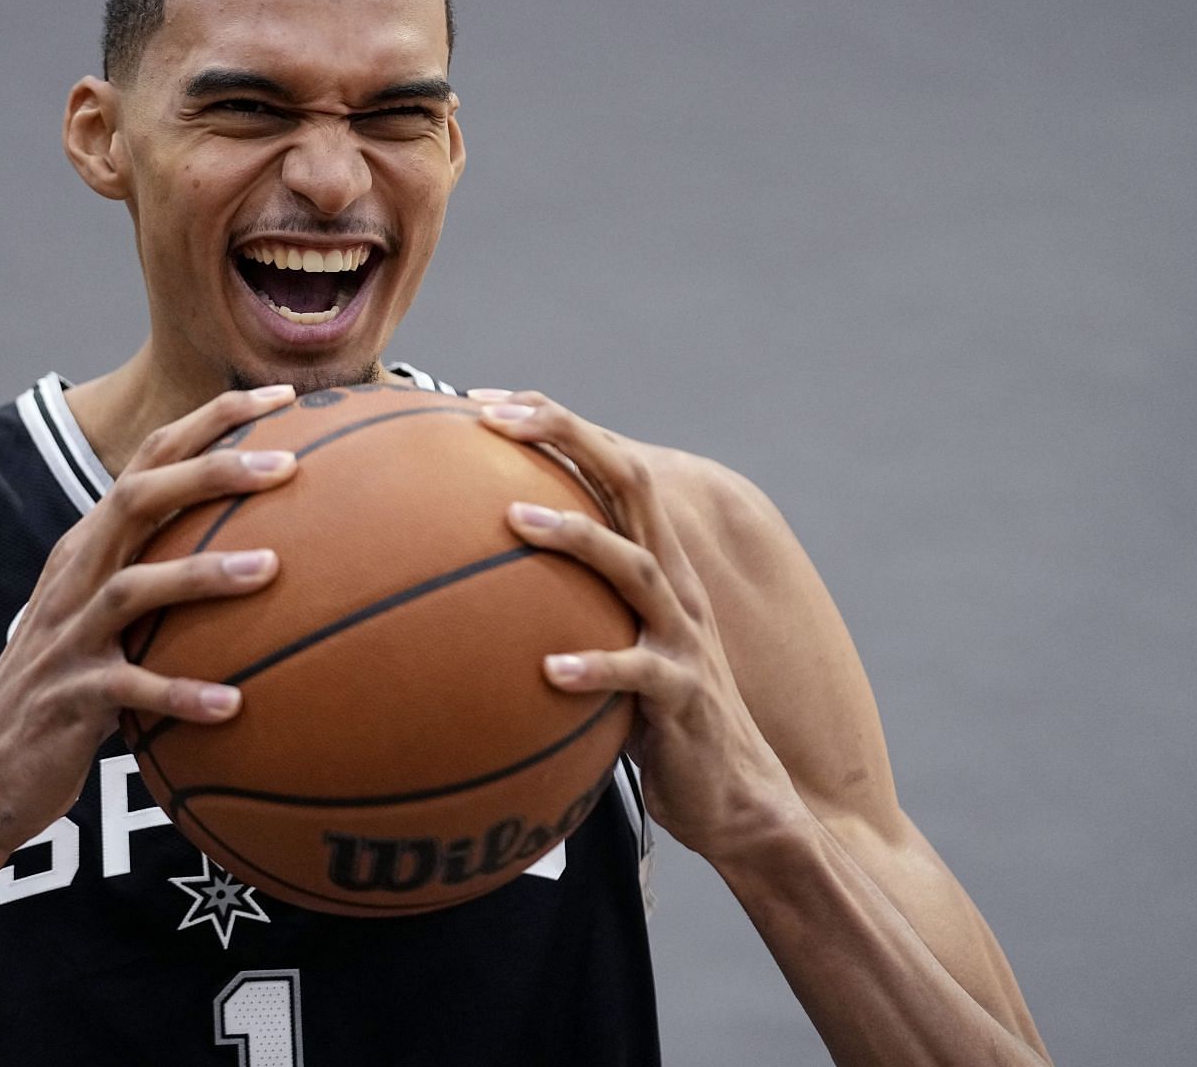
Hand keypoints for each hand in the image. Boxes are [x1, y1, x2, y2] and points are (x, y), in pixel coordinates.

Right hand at [0, 385, 299, 855]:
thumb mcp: (109, 626)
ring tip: (272, 569)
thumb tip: (273, 558)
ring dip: (204, 574)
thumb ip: (167, 585)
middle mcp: (74, 580)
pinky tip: (233, 705)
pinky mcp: (68, 702)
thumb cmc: (65, 697)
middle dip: (211, 470)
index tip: (282, 398)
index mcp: (89, 550)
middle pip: (138, 498)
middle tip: (287, 463)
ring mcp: (67, 638)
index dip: (211, 421)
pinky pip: (130, 693)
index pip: (150, 462)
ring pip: (135, 587)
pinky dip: (181, 694)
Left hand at [474, 389, 803, 857]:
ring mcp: (683, 636)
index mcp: (653, 558)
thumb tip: (458, 584)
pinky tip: (549, 670)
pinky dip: (596, 667)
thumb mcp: (607, 643)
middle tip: (497, 418)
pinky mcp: (685, 696)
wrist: (738, 795)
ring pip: (634, 566)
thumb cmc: (652, 717)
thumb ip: (558, 604)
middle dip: (568, 438)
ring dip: (576, 537)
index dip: (553, 423)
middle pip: (630, 483)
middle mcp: (674, 583)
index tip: (482, 400)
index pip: (608, 465)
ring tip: (514, 518)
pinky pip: (639, 676)